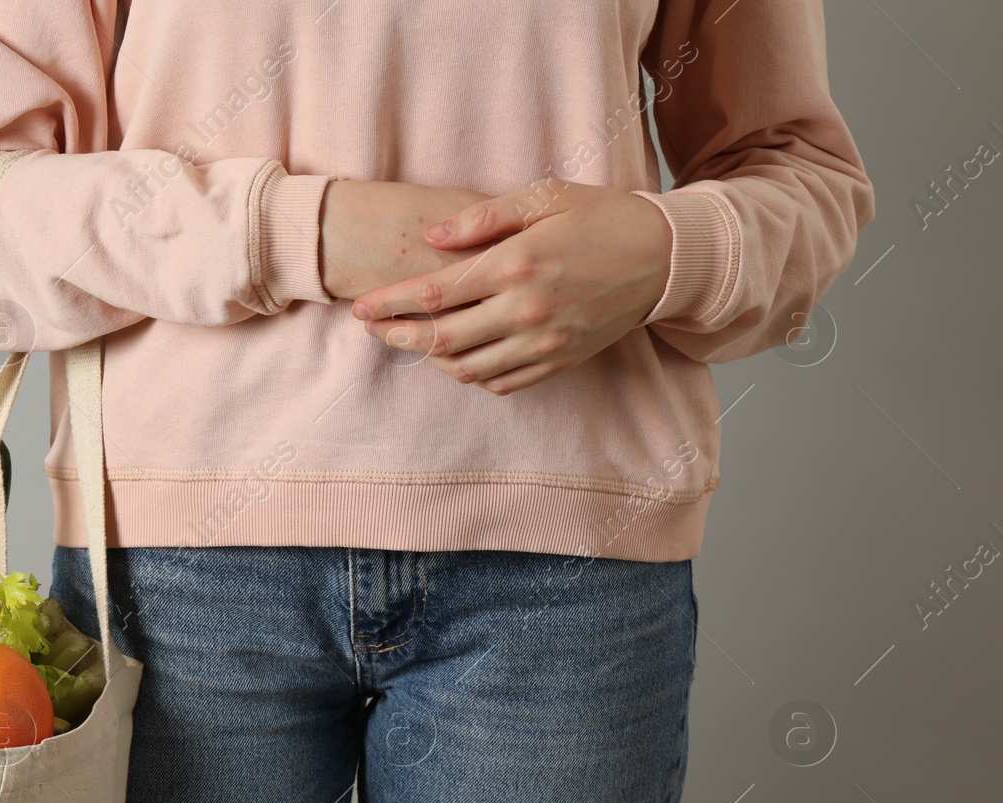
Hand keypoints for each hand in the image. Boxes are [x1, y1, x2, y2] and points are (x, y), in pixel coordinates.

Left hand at [350, 179, 672, 394]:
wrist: (665, 258)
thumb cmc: (601, 217)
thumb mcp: (544, 197)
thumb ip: (482, 217)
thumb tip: (429, 237)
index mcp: (517, 265)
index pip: (434, 294)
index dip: (389, 304)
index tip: (361, 307)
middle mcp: (526, 311)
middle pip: (441, 340)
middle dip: (396, 337)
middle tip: (371, 328)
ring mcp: (543, 342)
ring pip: (466, 369)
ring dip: (429, 360)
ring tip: (410, 341)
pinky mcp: (558, 361)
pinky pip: (500, 382)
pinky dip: (469, 375)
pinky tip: (455, 357)